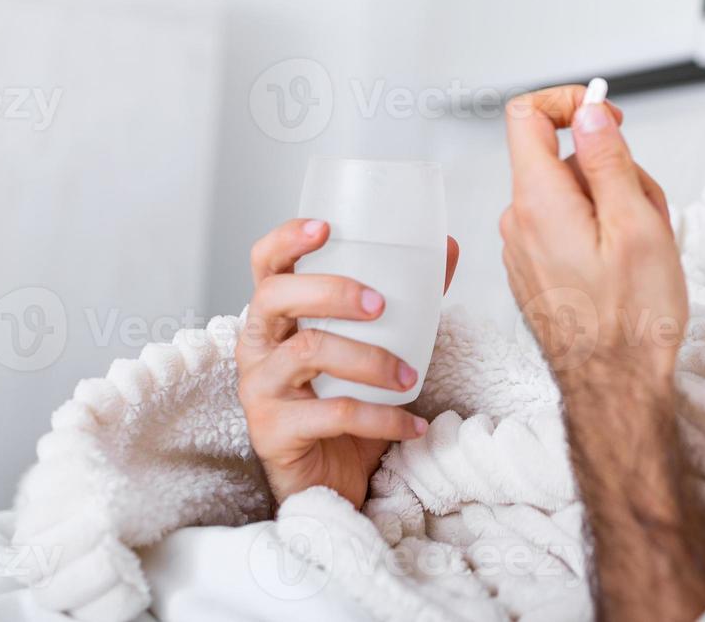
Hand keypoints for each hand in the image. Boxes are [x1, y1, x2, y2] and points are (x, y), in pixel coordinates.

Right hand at [236, 218, 460, 509]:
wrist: (332, 477)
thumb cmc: (346, 397)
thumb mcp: (376, 343)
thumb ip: (407, 298)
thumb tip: (447, 247)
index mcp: (277, 315)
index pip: (265, 264)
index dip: (286, 240)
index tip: (325, 227)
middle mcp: (257, 346)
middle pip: (275, 298)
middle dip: (331, 292)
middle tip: (379, 304)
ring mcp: (259, 389)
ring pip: (306, 353)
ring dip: (369, 360)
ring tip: (410, 376)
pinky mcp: (273, 432)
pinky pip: (332, 414)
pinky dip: (381, 418)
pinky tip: (412, 424)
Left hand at [499, 85, 683, 386]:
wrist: (614, 388)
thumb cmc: (632, 316)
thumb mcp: (636, 224)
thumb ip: (607, 159)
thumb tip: (589, 114)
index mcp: (538, 201)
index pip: (528, 115)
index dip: (570, 103)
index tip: (609, 119)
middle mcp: (518, 221)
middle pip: (563, 158)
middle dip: (612, 169)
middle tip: (648, 209)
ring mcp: (523, 248)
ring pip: (571, 195)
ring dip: (612, 205)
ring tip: (642, 248)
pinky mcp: (535, 270)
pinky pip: (566, 227)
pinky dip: (598, 233)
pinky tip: (624, 268)